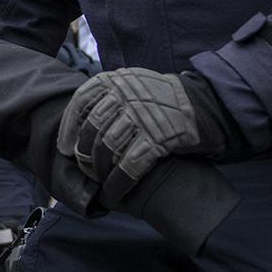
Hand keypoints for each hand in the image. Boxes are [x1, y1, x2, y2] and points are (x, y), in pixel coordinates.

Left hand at [56, 68, 228, 206]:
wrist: (207, 106)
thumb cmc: (165, 101)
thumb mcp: (135, 86)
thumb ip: (110, 97)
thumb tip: (80, 124)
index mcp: (118, 80)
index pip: (82, 100)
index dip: (69, 126)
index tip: (65, 147)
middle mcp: (127, 95)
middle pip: (92, 127)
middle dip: (84, 152)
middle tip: (84, 168)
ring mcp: (143, 116)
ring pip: (108, 147)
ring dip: (100, 169)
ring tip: (100, 180)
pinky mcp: (159, 138)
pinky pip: (129, 165)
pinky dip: (119, 181)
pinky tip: (115, 191)